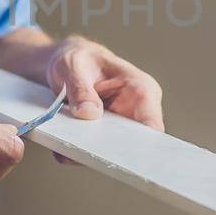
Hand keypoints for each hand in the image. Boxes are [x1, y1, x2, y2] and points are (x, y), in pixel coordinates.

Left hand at [45, 36, 164, 163]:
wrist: (66, 64)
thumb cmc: (77, 58)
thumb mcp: (73, 66)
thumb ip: (80, 88)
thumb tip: (89, 113)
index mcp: (141, 90)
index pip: (152, 126)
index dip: (143, 146)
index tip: (123, 156)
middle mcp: (135, 111)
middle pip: (134, 146)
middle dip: (111, 154)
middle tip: (87, 154)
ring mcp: (119, 127)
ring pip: (112, 153)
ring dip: (90, 154)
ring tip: (67, 150)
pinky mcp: (103, 136)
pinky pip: (94, 153)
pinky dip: (77, 154)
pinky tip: (62, 150)